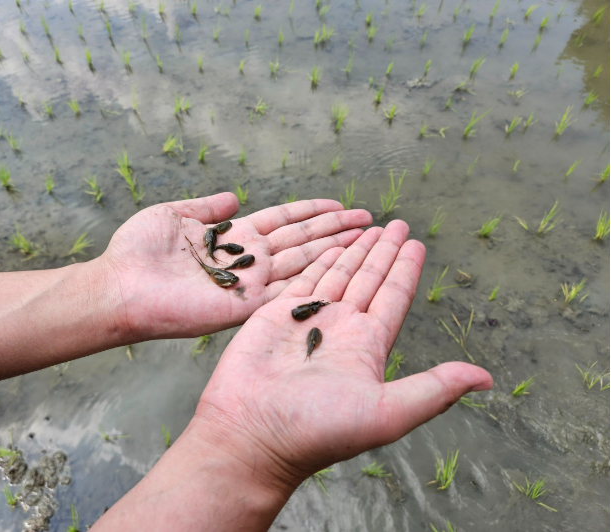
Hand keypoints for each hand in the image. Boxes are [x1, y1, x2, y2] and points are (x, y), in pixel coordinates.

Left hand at [98, 193, 371, 340]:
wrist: (121, 286)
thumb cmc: (139, 251)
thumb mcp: (176, 215)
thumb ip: (208, 206)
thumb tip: (234, 195)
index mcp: (234, 237)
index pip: (283, 220)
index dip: (311, 211)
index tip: (339, 203)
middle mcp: (249, 260)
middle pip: (302, 240)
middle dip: (335, 229)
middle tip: (368, 220)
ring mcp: (250, 283)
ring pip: (303, 261)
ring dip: (334, 249)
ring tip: (366, 238)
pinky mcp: (245, 305)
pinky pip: (287, 289)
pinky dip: (314, 277)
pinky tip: (341, 265)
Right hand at [190, 221, 493, 490]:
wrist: (251, 434)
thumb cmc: (317, 429)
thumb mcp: (385, 411)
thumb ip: (434, 389)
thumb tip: (486, 379)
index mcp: (367, 347)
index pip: (393, 298)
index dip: (405, 270)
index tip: (416, 243)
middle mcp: (341, 329)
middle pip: (369, 279)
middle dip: (383, 252)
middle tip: (397, 224)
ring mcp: (307, 320)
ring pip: (338, 274)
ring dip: (354, 251)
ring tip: (369, 226)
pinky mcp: (275, 315)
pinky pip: (302, 279)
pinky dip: (318, 260)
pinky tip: (330, 246)